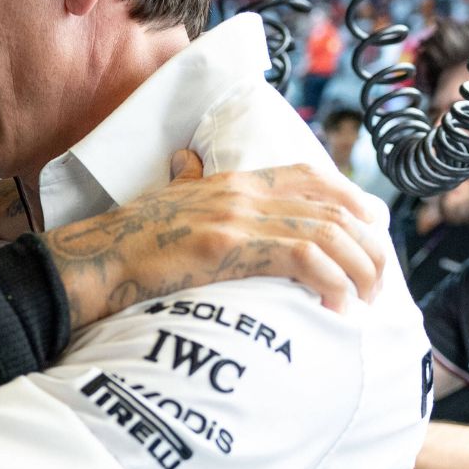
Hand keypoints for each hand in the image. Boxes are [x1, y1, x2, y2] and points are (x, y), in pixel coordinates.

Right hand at [42, 150, 389, 328]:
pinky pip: (302, 256)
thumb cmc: (122, 243)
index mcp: (230, 180)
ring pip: (326, 232)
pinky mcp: (228, 245)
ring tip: (366, 300)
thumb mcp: (161, 200)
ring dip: (358, 269)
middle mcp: (240, 190)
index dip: (352, 202)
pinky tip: (337, 305)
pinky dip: (331, 281)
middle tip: (378, 282)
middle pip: (331, 207)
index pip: (311, 178)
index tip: (372, 235)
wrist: (89, 262)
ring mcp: (235, 216)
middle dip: (368, 246)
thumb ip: (184, 182)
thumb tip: (186, 163)